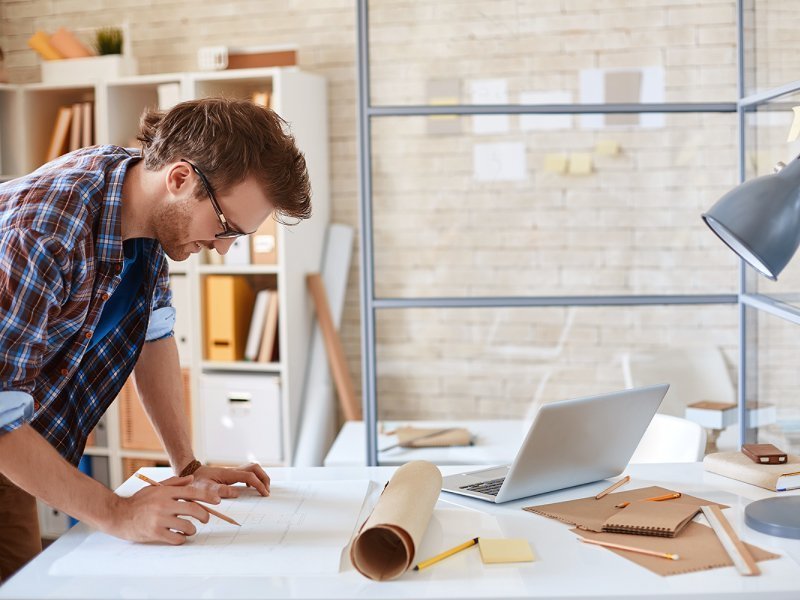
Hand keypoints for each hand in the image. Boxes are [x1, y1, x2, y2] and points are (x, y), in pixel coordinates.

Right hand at [105, 475, 220, 544]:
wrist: (118, 515)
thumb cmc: (137, 502)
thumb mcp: (155, 488)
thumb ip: (174, 483)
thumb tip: (191, 479)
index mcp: (166, 492)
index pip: (192, 492)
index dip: (207, 497)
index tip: (218, 501)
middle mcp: (164, 505)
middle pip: (193, 509)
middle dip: (204, 516)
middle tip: (205, 519)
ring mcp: (160, 519)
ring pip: (187, 526)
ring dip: (192, 529)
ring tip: (189, 529)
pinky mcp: (155, 533)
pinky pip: (176, 538)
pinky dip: (181, 539)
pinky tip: (179, 536)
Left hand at [191, 463, 269, 497]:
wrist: (190, 472)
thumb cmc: (196, 482)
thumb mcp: (204, 489)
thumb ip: (220, 491)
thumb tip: (236, 493)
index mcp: (228, 474)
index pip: (249, 477)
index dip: (259, 485)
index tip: (264, 494)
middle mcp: (232, 470)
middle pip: (255, 468)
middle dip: (264, 478)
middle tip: (267, 490)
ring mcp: (232, 471)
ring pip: (252, 468)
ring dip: (260, 476)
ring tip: (262, 488)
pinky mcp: (231, 473)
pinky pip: (247, 472)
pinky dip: (253, 477)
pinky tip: (249, 487)